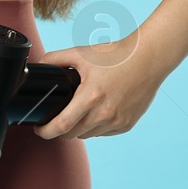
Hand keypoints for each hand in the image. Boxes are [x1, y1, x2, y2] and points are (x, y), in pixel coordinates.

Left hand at [30, 31, 166, 139]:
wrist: (148, 58)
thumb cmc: (116, 54)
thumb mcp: (82, 53)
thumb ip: (56, 59)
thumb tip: (38, 65)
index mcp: (91, 96)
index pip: (62, 126)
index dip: (46, 131)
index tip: (39, 129)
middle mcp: (105, 113)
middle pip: (73, 134)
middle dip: (59, 130)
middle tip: (54, 120)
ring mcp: (117, 121)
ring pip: (88, 135)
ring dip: (78, 129)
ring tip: (75, 115)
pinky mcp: (127, 124)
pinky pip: (104, 132)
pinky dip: (96, 127)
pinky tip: (95, 112)